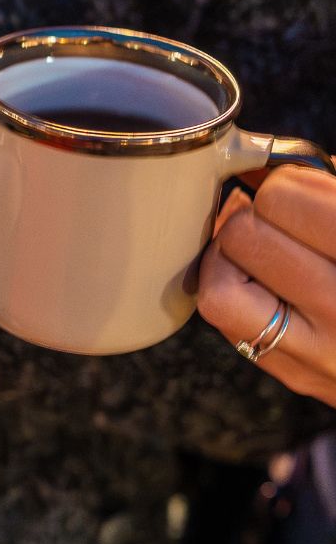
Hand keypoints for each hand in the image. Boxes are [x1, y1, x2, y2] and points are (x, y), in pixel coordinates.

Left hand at [199, 167, 335, 404]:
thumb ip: (333, 187)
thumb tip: (268, 169)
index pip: (282, 200)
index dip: (284, 184)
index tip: (298, 189)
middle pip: (245, 237)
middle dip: (255, 216)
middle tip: (278, 219)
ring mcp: (322, 353)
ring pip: (219, 292)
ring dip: (229, 259)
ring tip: (259, 248)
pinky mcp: (299, 375)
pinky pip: (228, 326)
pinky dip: (229, 291)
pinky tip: (260, 280)